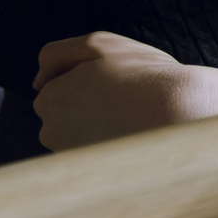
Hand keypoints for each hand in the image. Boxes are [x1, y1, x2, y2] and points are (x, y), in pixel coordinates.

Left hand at [31, 31, 196, 148]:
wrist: (181, 110)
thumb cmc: (141, 73)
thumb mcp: (97, 43)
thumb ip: (55, 54)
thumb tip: (36, 82)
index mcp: (48, 99)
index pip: (56, 89)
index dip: (86, 82)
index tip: (114, 81)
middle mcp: (50, 131)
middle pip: (64, 115)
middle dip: (86, 107)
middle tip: (123, 98)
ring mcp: (72, 155)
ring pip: (80, 136)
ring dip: (98, 127)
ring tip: (130, 117)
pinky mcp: (93, 173)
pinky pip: (96, 155)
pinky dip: (110, 146)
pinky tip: (131, 135)